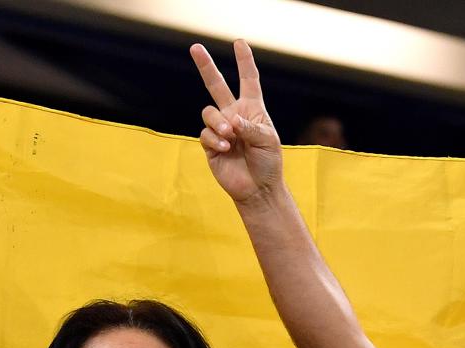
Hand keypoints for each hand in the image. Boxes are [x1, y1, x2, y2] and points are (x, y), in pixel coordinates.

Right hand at [191, 40, 284, 204]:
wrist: (257, 188)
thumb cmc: (268, 163)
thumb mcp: (267, 141)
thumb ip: (250, 126)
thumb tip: (230, 120)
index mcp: (253, 109)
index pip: (248, 80)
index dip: (244, 62)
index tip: (239, 43)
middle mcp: (234, 115)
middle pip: (216, 85)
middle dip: (206, 66)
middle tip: (195, 47)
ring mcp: (221, 129)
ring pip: (209, 113)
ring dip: (219, 123)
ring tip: (230, 136)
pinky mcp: (210, 145)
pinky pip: (206, 134)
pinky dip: (216, 140)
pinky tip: (226, 148)